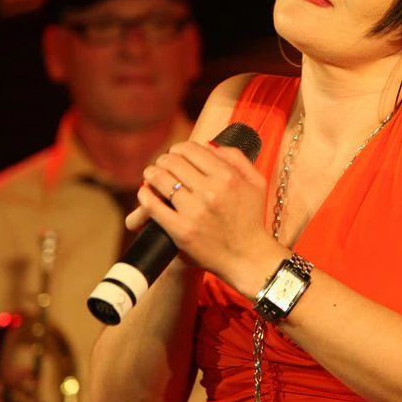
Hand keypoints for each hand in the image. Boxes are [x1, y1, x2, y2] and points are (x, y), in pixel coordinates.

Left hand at [131, 140, 280, 291]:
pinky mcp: (181, 230)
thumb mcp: (255, 182)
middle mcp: (210, 191)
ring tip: (151, 175)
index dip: (179, 148)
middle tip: (162, 164)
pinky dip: (145, 195)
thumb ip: (236, 158)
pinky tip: (146, 192)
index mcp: (227, 177)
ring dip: (152, 173)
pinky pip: (153, 205)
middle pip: (172, 161)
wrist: (247, 257)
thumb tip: (209, 144)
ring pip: (160, 179)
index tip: (176, 154)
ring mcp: (194, 212)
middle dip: (164, 160)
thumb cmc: (251, 219)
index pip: (190, 149)